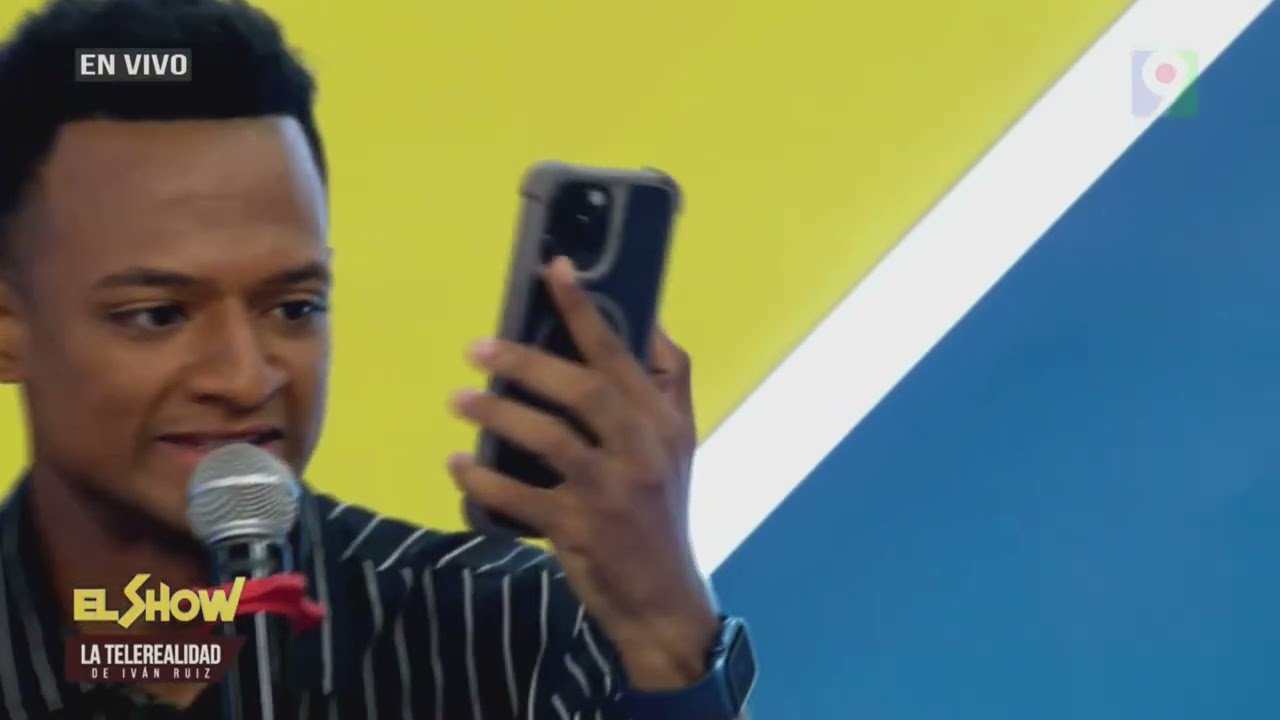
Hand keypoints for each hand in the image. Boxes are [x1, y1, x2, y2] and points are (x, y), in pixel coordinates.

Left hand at [447, 256, 718, 689]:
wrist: (664, 599)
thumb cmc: (661, 511)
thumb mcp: (679, 445)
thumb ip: (668, 383)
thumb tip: (647, 319)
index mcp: (664, 420)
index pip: (622, 352)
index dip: (584, 308)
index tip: (552, 268)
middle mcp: (643, 449)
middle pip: (582, 389)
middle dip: (526, 361)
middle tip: (477, 348)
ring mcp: (612, 491)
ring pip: (548, 438)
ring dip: (497, 414)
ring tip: (459, 401)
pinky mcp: (581, 528)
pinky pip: (520, 496)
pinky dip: (483, 479)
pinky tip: (458, 464)